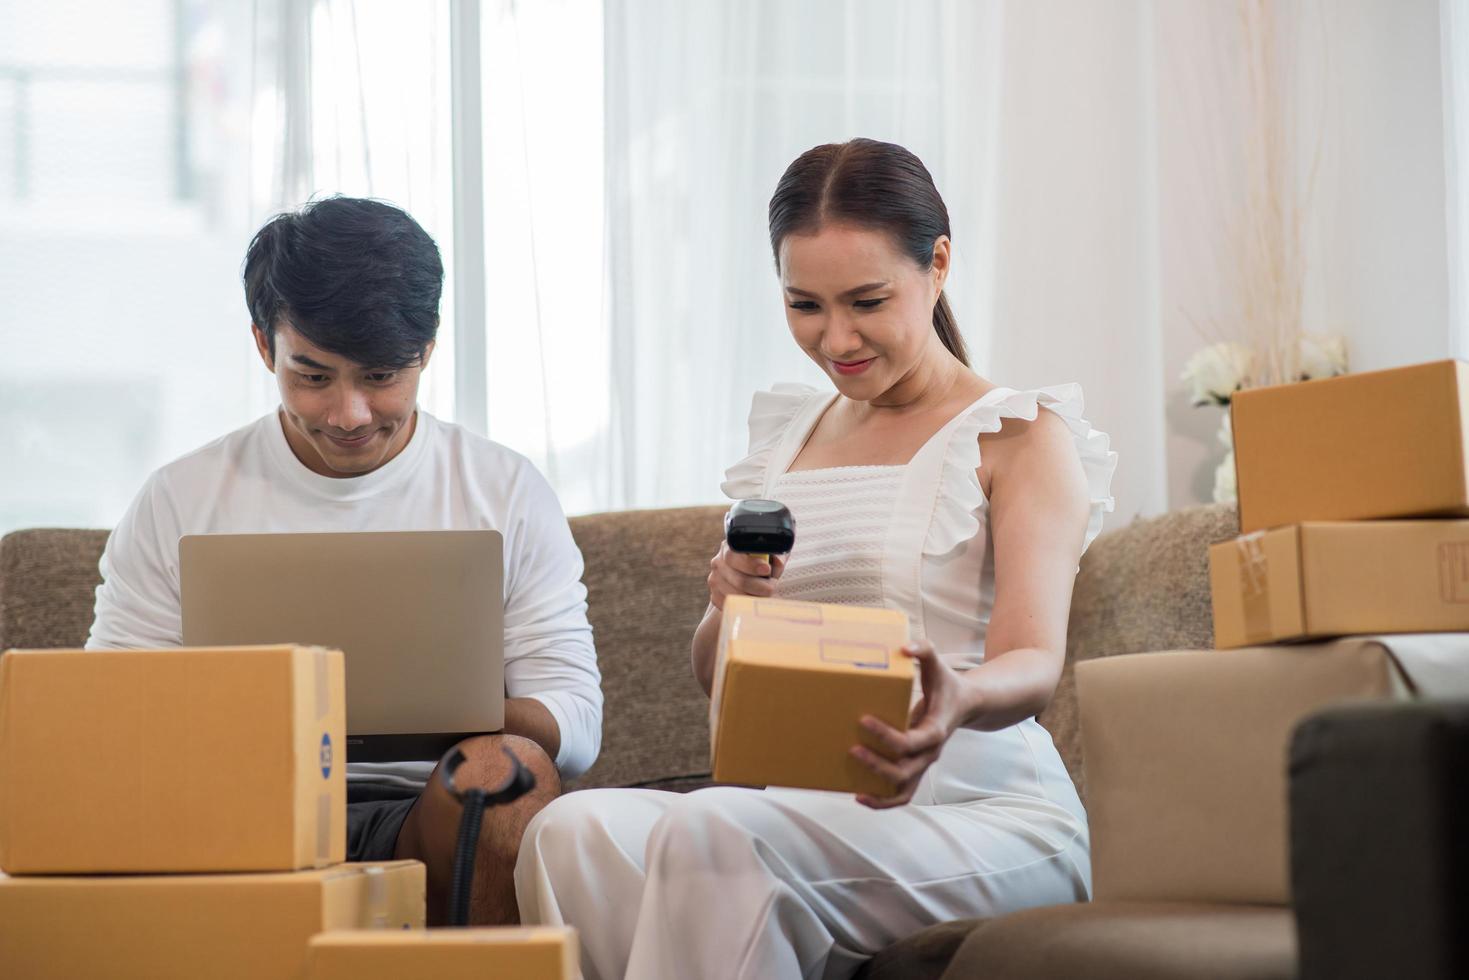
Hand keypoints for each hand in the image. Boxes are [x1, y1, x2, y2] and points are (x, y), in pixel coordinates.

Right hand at [706, 542, 786, 609]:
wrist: (750, 574)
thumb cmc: (763, 561)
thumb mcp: (771, 553)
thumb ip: (775, 555)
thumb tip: (777, 562)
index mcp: (729, 547)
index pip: (734, 556)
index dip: (751, 564)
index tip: (766, 569)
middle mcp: (718, 562)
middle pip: (738, 580)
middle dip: (760, 586)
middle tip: (771, 587)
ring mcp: (715, 580)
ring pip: (736, 596)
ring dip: (755, 597)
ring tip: (764, 594)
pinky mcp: (715, 596)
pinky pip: (731, 605)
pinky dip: (745, 605)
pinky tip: (753, 599)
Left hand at [851, 641, 967, 808]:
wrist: (965, 704)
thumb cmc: (946, 683)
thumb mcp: (938, 664)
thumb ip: (924, 650)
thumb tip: (904, 647)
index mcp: (936, 731)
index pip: (910, 742)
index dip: (886, 736)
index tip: (863, 720)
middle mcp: (931, 753)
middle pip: (904, 772)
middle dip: (877, 765)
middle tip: (852, 749)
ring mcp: (924, 764)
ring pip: (904, 790)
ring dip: (879, 792)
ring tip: (854, 787)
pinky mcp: (916, 769)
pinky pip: (902, 795)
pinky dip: (883, 801)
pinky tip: (859, 795)